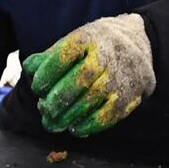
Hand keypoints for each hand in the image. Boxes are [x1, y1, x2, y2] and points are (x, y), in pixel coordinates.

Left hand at [22, 13, 155, 135]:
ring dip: (70, 115)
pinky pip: (109, 114)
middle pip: (79, 80)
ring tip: (54, 123)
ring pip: (93, 99)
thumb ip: (49, 56)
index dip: (47, 74)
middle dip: (58, 99)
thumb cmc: (96, 46)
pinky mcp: (129, 96)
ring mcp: (119, 77)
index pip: (64, 56)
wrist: (139, 43)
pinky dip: (90, 125)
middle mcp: (106, 57)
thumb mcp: (74, 41)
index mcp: (88, 39)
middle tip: (44, 110)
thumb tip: (29, 68)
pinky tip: (76, 129)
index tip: (38, 87)